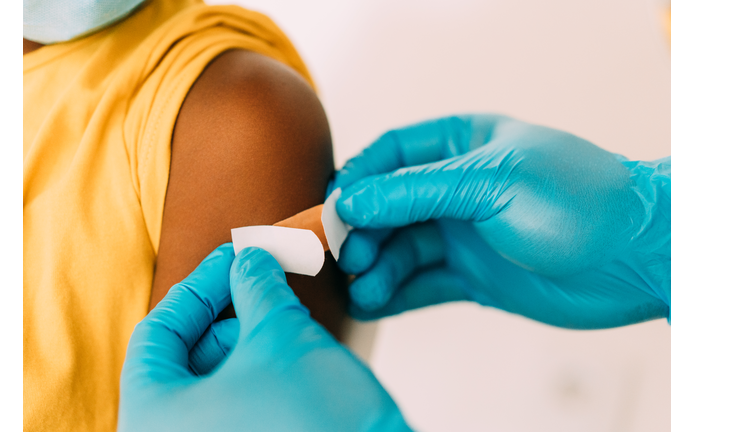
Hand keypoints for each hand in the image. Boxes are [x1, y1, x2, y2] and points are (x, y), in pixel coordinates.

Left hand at [119, 244, 409, 431]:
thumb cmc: (317, 422)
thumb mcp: (280, 335)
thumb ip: (255, 287)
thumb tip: (251, 261)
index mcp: (153, 416)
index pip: (157, 333)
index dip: (199, 286)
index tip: (230, 258)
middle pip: (182, 359)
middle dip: (226, 315)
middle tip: (259, 281)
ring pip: (211, 383)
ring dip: (245, 343)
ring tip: (281, 319)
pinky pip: (232, 407)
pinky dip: (255, 374)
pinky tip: (287, 353)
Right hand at [332, 114, 669, 328]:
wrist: (637, 256)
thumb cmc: (576, 199)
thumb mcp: (488, 181)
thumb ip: (415, 192)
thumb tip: (349, 202)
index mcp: (460, 145)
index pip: (390, 155)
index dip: (356, 180)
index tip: (333, 210)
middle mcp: (456, 188)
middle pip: (388, 206)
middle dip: (361, 232)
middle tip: (344, 258)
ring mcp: (464, 234)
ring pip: (401, 249)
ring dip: (376, 269)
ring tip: (362, 290)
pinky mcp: (473, 276)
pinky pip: (422, 284)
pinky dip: (396, 294)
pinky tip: (376, 303)